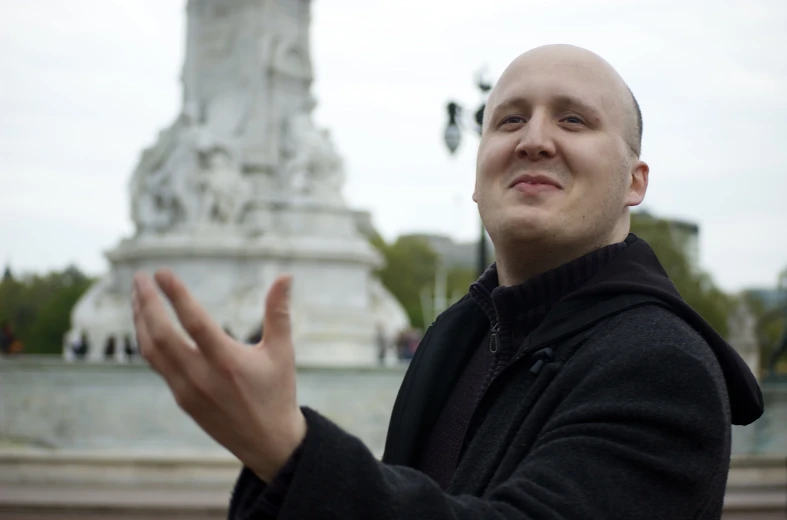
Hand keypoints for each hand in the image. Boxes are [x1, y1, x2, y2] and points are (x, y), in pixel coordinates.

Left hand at [131, 269, 305, 481]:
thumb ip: (279, 312)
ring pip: (152, 351)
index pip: (194, 322)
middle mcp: (202, 376)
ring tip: (138, 295)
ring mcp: (187, 390)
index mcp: (228, 362)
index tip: (162, 272)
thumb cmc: (278, 391)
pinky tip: (148, 324)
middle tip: (139, 277)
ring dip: (141, 320)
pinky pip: (157, 364)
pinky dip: (148, 340)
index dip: (176, 295)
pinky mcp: (182, 399)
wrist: (268, 442)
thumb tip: (286, 276)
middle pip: (162, 335)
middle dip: (147, 303)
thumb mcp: (282, 351)